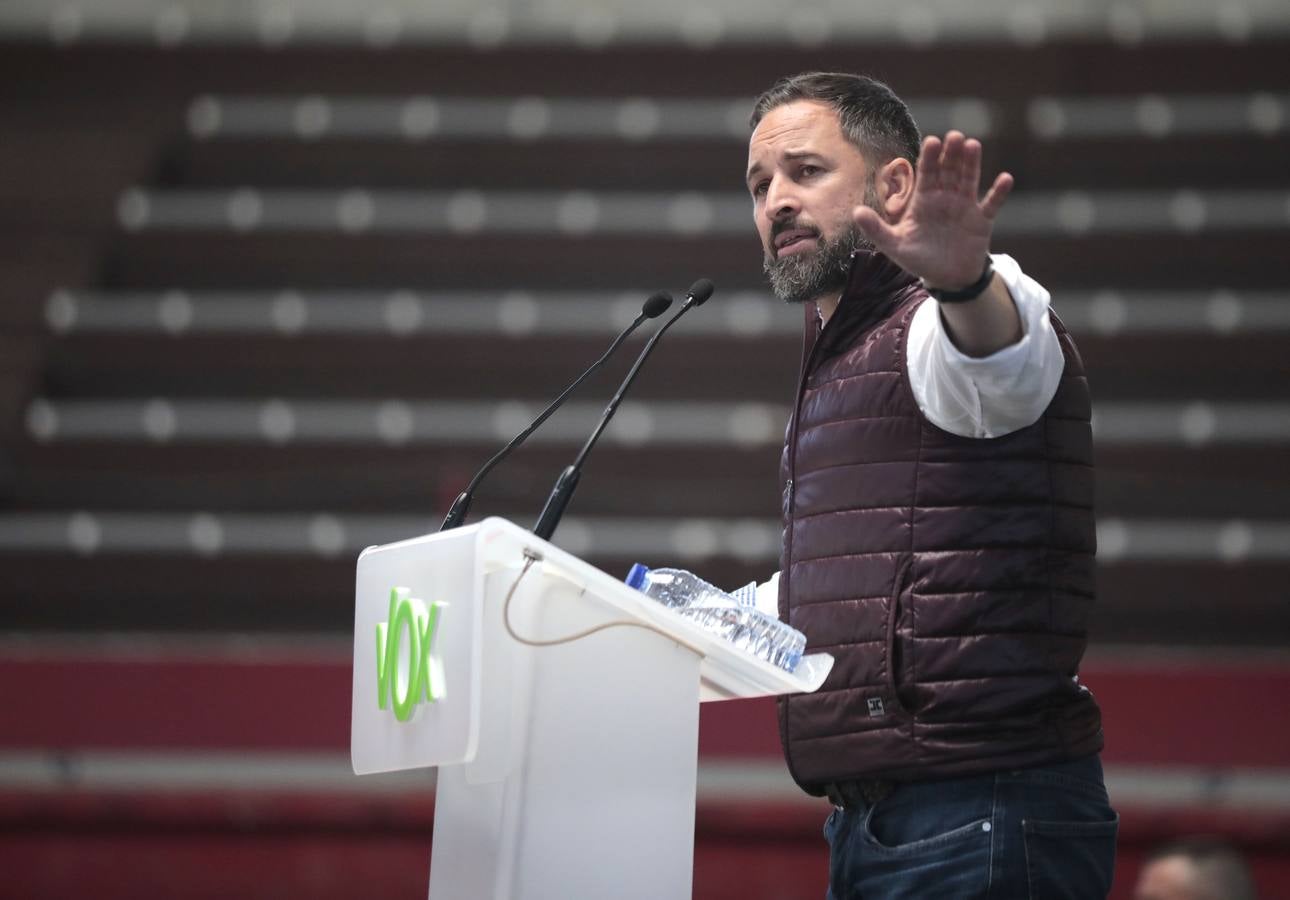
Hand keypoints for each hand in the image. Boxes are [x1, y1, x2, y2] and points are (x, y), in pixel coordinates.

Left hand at [852, 131, 1012, 289]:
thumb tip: (855, 212)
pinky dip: (998, 193)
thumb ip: (876, 229)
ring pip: (969, 180)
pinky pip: (992, 204)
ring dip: (972, 163)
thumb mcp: (894, 246)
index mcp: (924, 201)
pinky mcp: (982, 221)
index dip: (929, 158)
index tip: (931, 141)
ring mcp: (965, 207)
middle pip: (949, 171)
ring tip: (973, 145)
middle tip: (954, 136)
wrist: (946, 279)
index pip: (926, 174)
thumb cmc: (919, 260)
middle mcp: (945, 198)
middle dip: (951, 154)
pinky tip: (1005, 178)